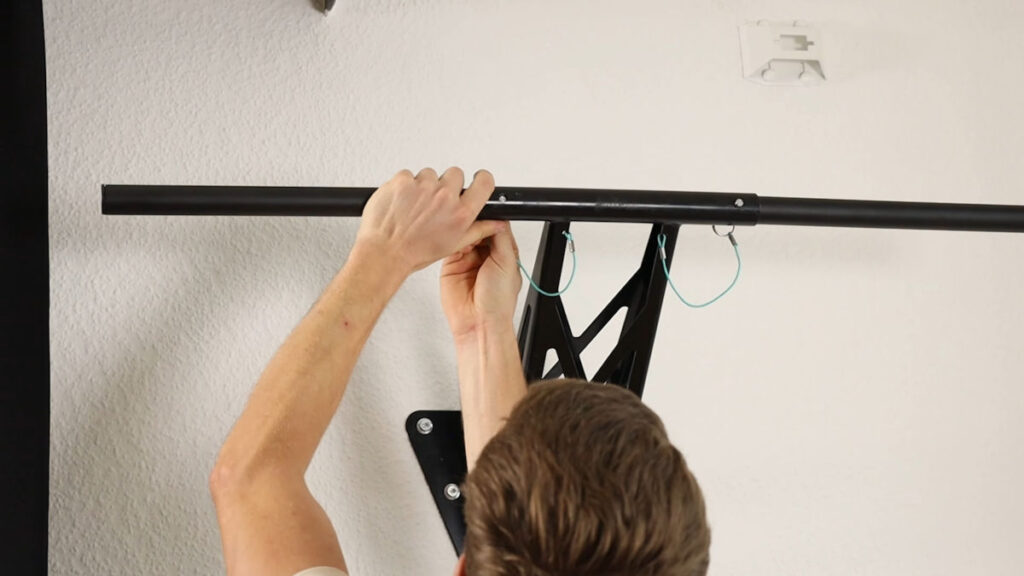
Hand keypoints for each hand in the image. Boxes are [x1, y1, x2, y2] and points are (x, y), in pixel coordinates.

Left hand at [355, 168, 501, 274]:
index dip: (480, 179)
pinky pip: (408, 175)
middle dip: (447, 185)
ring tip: (414, 206)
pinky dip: (404, 186)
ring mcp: (423, 187)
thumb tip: (495, 223)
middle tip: (434, 202)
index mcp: (461, 213)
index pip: (484, 182)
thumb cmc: (414, 252)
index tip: (476, 180)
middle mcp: (444, 198)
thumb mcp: (453, 245)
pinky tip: (401, 202)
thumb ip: (478, 230)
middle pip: (455, 174)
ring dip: (423, 186)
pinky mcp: (403, 181)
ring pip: (430, 174)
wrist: (384, 252)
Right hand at [440, 221, 522, 339]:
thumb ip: (501, 237)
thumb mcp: (507, 262)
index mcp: (503, 253)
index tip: (486, 210)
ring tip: (464, 228)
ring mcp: (468, 259)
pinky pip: (450, 245)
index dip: (492, 219)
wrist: (479, 322)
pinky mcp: (452, 264)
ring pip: (465, 235)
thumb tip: (498, 218)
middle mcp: (485, 255)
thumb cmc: (498, 301)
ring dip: (464, 230)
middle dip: (476, 223)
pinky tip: (454, 236)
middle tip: (473, 218)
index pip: (496, 227)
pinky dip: (451, 238)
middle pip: (479, 229)